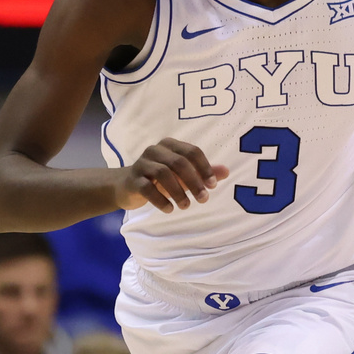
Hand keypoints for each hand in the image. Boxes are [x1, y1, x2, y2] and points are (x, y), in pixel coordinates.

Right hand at [115, 138, 229, 212]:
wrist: (126, 186)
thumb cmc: (159, 178)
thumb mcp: (182, 174)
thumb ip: (203, 172)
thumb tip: (226, 171)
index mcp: (170, 145)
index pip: (191, 151)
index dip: (204, 168)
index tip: (212, 186)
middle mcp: (155, 150)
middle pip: (179, 162)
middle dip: (194, 181)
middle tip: (203, 199)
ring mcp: (142, 164)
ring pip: (163, 173)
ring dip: (178, 191)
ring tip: (186, 206)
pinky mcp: (133, 179)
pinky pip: (147, 188)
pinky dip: (161, 200)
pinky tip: (170, 209)